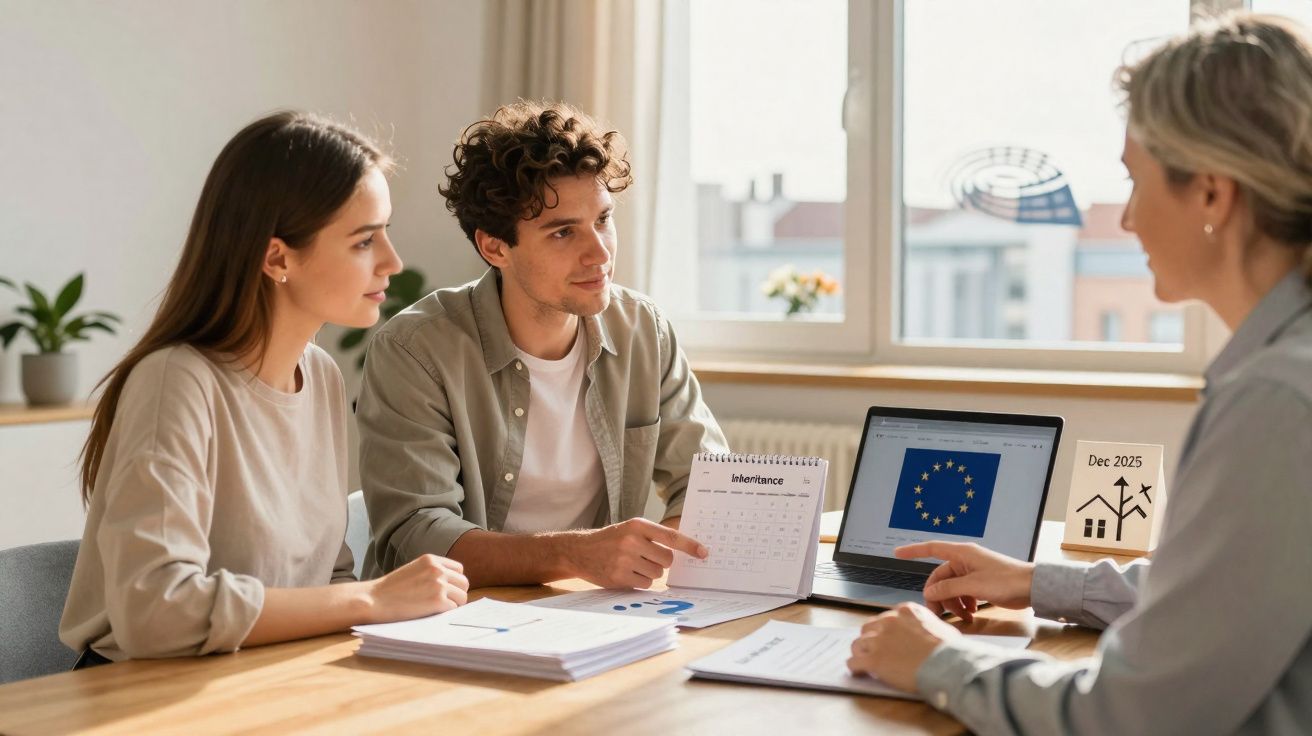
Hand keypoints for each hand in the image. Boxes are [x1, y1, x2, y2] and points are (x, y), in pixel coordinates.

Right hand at [366, 554, 468, 622]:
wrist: (373, 600)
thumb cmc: (390, 590)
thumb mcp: (413, 570)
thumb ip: (431, 572)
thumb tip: (453, 585)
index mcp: (431, 560)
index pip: (459, 569)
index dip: (454, 582)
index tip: (447, 591)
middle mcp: (437, 569)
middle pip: (464, 583)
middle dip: (457, 594)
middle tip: (445, 604)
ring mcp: (438, 585)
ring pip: (462, 597)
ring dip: (453, 605)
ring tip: (437, 610)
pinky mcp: (437, 601)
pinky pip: (454, 609)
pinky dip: (446, 614)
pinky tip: (432, 614)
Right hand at [566, 518, 707, 588]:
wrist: (580, 551)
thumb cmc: (610, 540)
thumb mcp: (630, 528)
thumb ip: (654, 536)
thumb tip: (683, 547)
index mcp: (638, 525)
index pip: (671, 537)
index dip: (690, 546)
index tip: (704, 552)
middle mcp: (632, 541)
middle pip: (667, 560)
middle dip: (661, 562)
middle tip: (646, 558)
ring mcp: (625, 560)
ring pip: (657, 573)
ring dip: (650, 572)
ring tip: (633, 564)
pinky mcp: (619, 577)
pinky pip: (645, 584)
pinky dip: (640, 581)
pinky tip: (627, 573)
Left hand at [847, 602, 960, 692]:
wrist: (948, 666)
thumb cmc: (951, 650)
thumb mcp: (942, 628)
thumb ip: (928, 626)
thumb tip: (930, 633)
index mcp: (905, 611)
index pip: (886, 618)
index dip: (886, 631)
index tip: (888, 641)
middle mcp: (888, 621)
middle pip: (868, 628)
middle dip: (871, 640)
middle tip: (875, 651)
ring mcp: (879, 640)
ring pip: (858, 644)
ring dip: (861, 653)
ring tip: (864, 663)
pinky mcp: (873, 659)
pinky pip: (854, 662)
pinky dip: (855, 668)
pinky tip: (859, 672)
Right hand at [895, 541, 1034, 621]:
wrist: (1033, 588)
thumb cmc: (1006, 581)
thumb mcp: (974, 586)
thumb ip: (949, 588)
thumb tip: (929, 591)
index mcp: (962, 553)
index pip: (931, 548)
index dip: (913, 550)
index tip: (896, 553)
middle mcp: (965, 560)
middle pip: (940, 577)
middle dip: (938, 596)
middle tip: (938, 615)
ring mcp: (973, 572)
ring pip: (952, 588)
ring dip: (953, 603)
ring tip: (963, 617)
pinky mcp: (980, 583)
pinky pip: (963, 593)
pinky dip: (963, 603)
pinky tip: (970, 613)